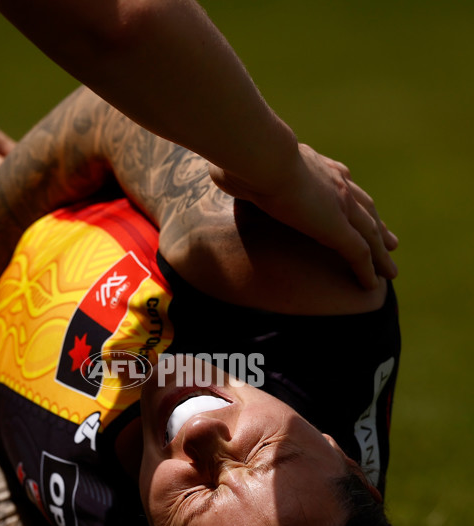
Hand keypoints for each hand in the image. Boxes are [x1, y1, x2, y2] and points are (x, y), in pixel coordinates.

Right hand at [209, 143, 397, 289]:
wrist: (262, 156)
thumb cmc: (248, 157)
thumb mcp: (246, 164)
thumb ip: (240, 171)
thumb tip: (218, 172)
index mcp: (318, 168)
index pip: (343, 187)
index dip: (354, 203)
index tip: (362, 214)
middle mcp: (337, 184)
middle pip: (367, 210)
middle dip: (379, 228)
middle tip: (391, 243)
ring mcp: (341, 206)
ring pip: (370, 235)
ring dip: (381, 254)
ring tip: (390, 271)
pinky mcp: (337, 228)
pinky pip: (358, 253)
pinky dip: (367, 269)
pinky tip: (372, 284)